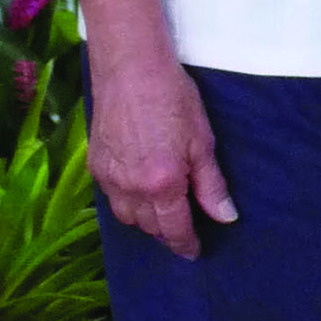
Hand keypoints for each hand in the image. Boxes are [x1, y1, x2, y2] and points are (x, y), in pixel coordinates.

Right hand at [89, 56, 236, 260]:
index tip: (193, 252)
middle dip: (166, 232)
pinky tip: (139, 190)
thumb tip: (226, 217)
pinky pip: (111, 197)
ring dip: (145, 219)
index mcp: (162, 184)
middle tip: (183, 227)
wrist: (131, 69)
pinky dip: (126, 201)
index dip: (185, 244)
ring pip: (126, 216)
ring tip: (162, 211)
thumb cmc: (173, 98)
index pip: (174, 229)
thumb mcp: (202, 141)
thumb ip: (211, 185)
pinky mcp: (95, 164)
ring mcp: (108, 177)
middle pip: (149, 226)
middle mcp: (131, 187)